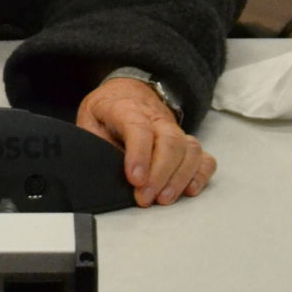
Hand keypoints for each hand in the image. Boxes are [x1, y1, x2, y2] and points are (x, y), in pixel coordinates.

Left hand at [76, 77, 214, 207]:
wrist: (127, 93)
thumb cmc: (107, 112)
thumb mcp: (89, 122)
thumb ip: (93, 144)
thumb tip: (97, 173)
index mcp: (126, 108)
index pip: (138, 126)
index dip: (139, 154)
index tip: (134, 179)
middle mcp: (156, 117)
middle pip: (169, 141)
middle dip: (159, 174)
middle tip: (145, 198)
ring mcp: (175, 129)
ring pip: (189, 149)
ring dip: (179, 178)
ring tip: (163, 199)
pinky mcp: (186, 143)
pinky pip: (203, 157)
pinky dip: (200, 175)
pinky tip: (188, 190)